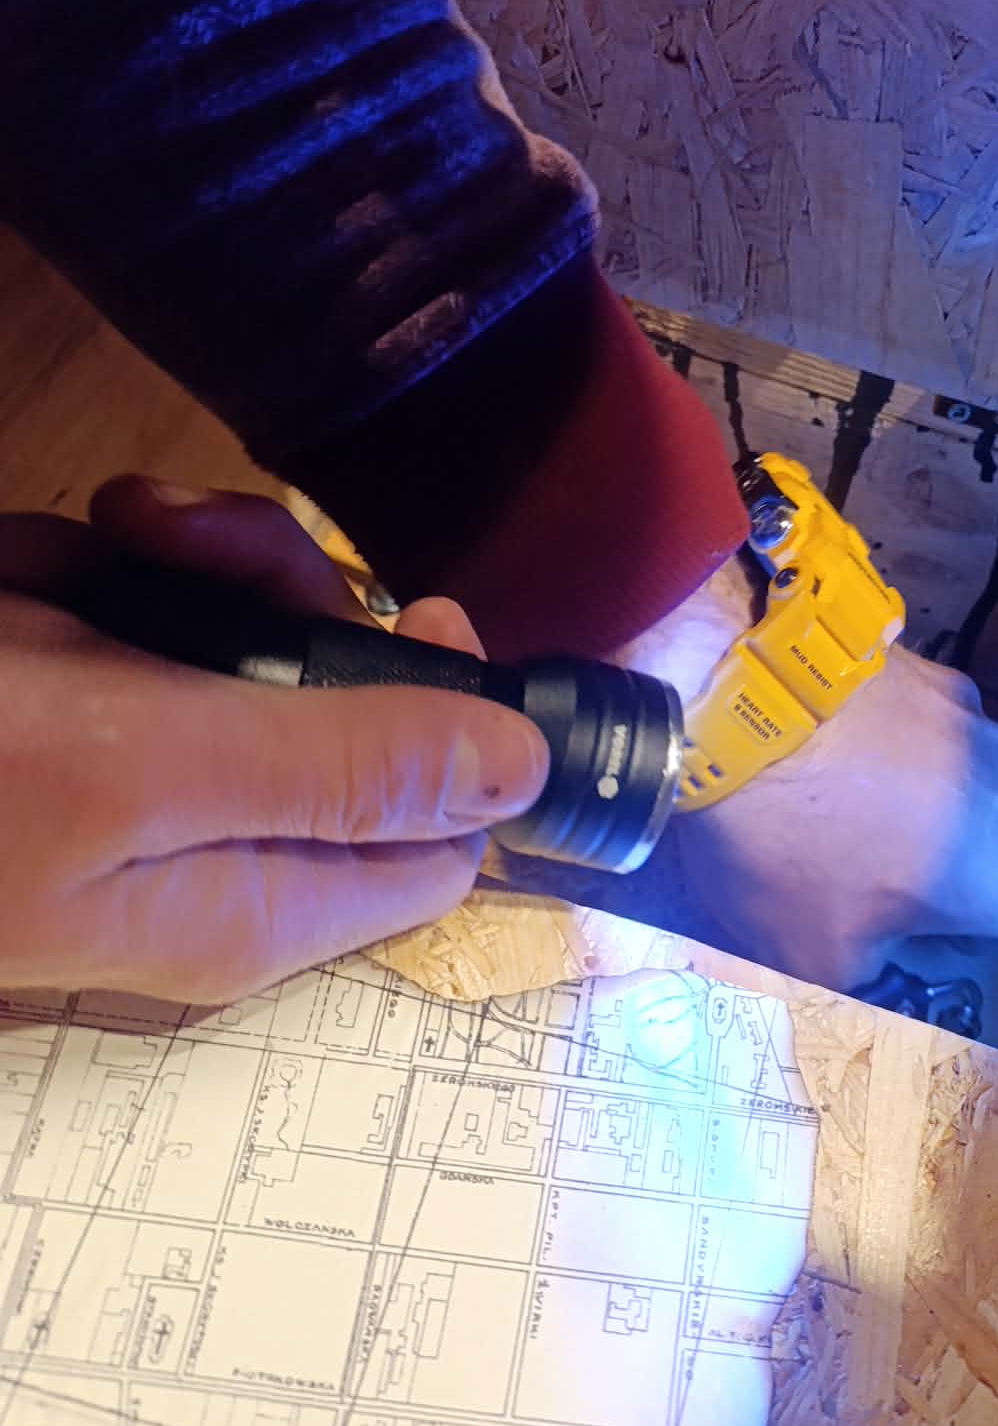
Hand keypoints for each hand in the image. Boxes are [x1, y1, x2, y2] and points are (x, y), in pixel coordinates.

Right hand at [0, 478, 547, 1003]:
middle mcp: (213, 839)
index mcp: (258, 896)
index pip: (439, 835)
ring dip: (192, 562)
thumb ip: (332, 770)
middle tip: (196, 547)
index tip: (420, 614)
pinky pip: (141, 610)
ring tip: (118, 529)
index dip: (460, 724)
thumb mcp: (145, 775)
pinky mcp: (68, 699)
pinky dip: (104, 567)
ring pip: (248, 637)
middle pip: (351, 702)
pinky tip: (40, 565)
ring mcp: (136, 766)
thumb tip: (522, 771)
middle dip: (293, 600)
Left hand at [622, 565, 997, 989]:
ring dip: (913, 787)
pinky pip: (910, 716)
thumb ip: (871, 973)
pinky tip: (808, 753)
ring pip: (958, 764)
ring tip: (825, 805)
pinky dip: (876, 736)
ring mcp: (967, 703)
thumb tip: (873, 955)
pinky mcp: (914, 656)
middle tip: (871, 869)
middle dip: (952, 845)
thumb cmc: (795, 846)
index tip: (946, 921)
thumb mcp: (818, 958)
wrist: (736, 701)